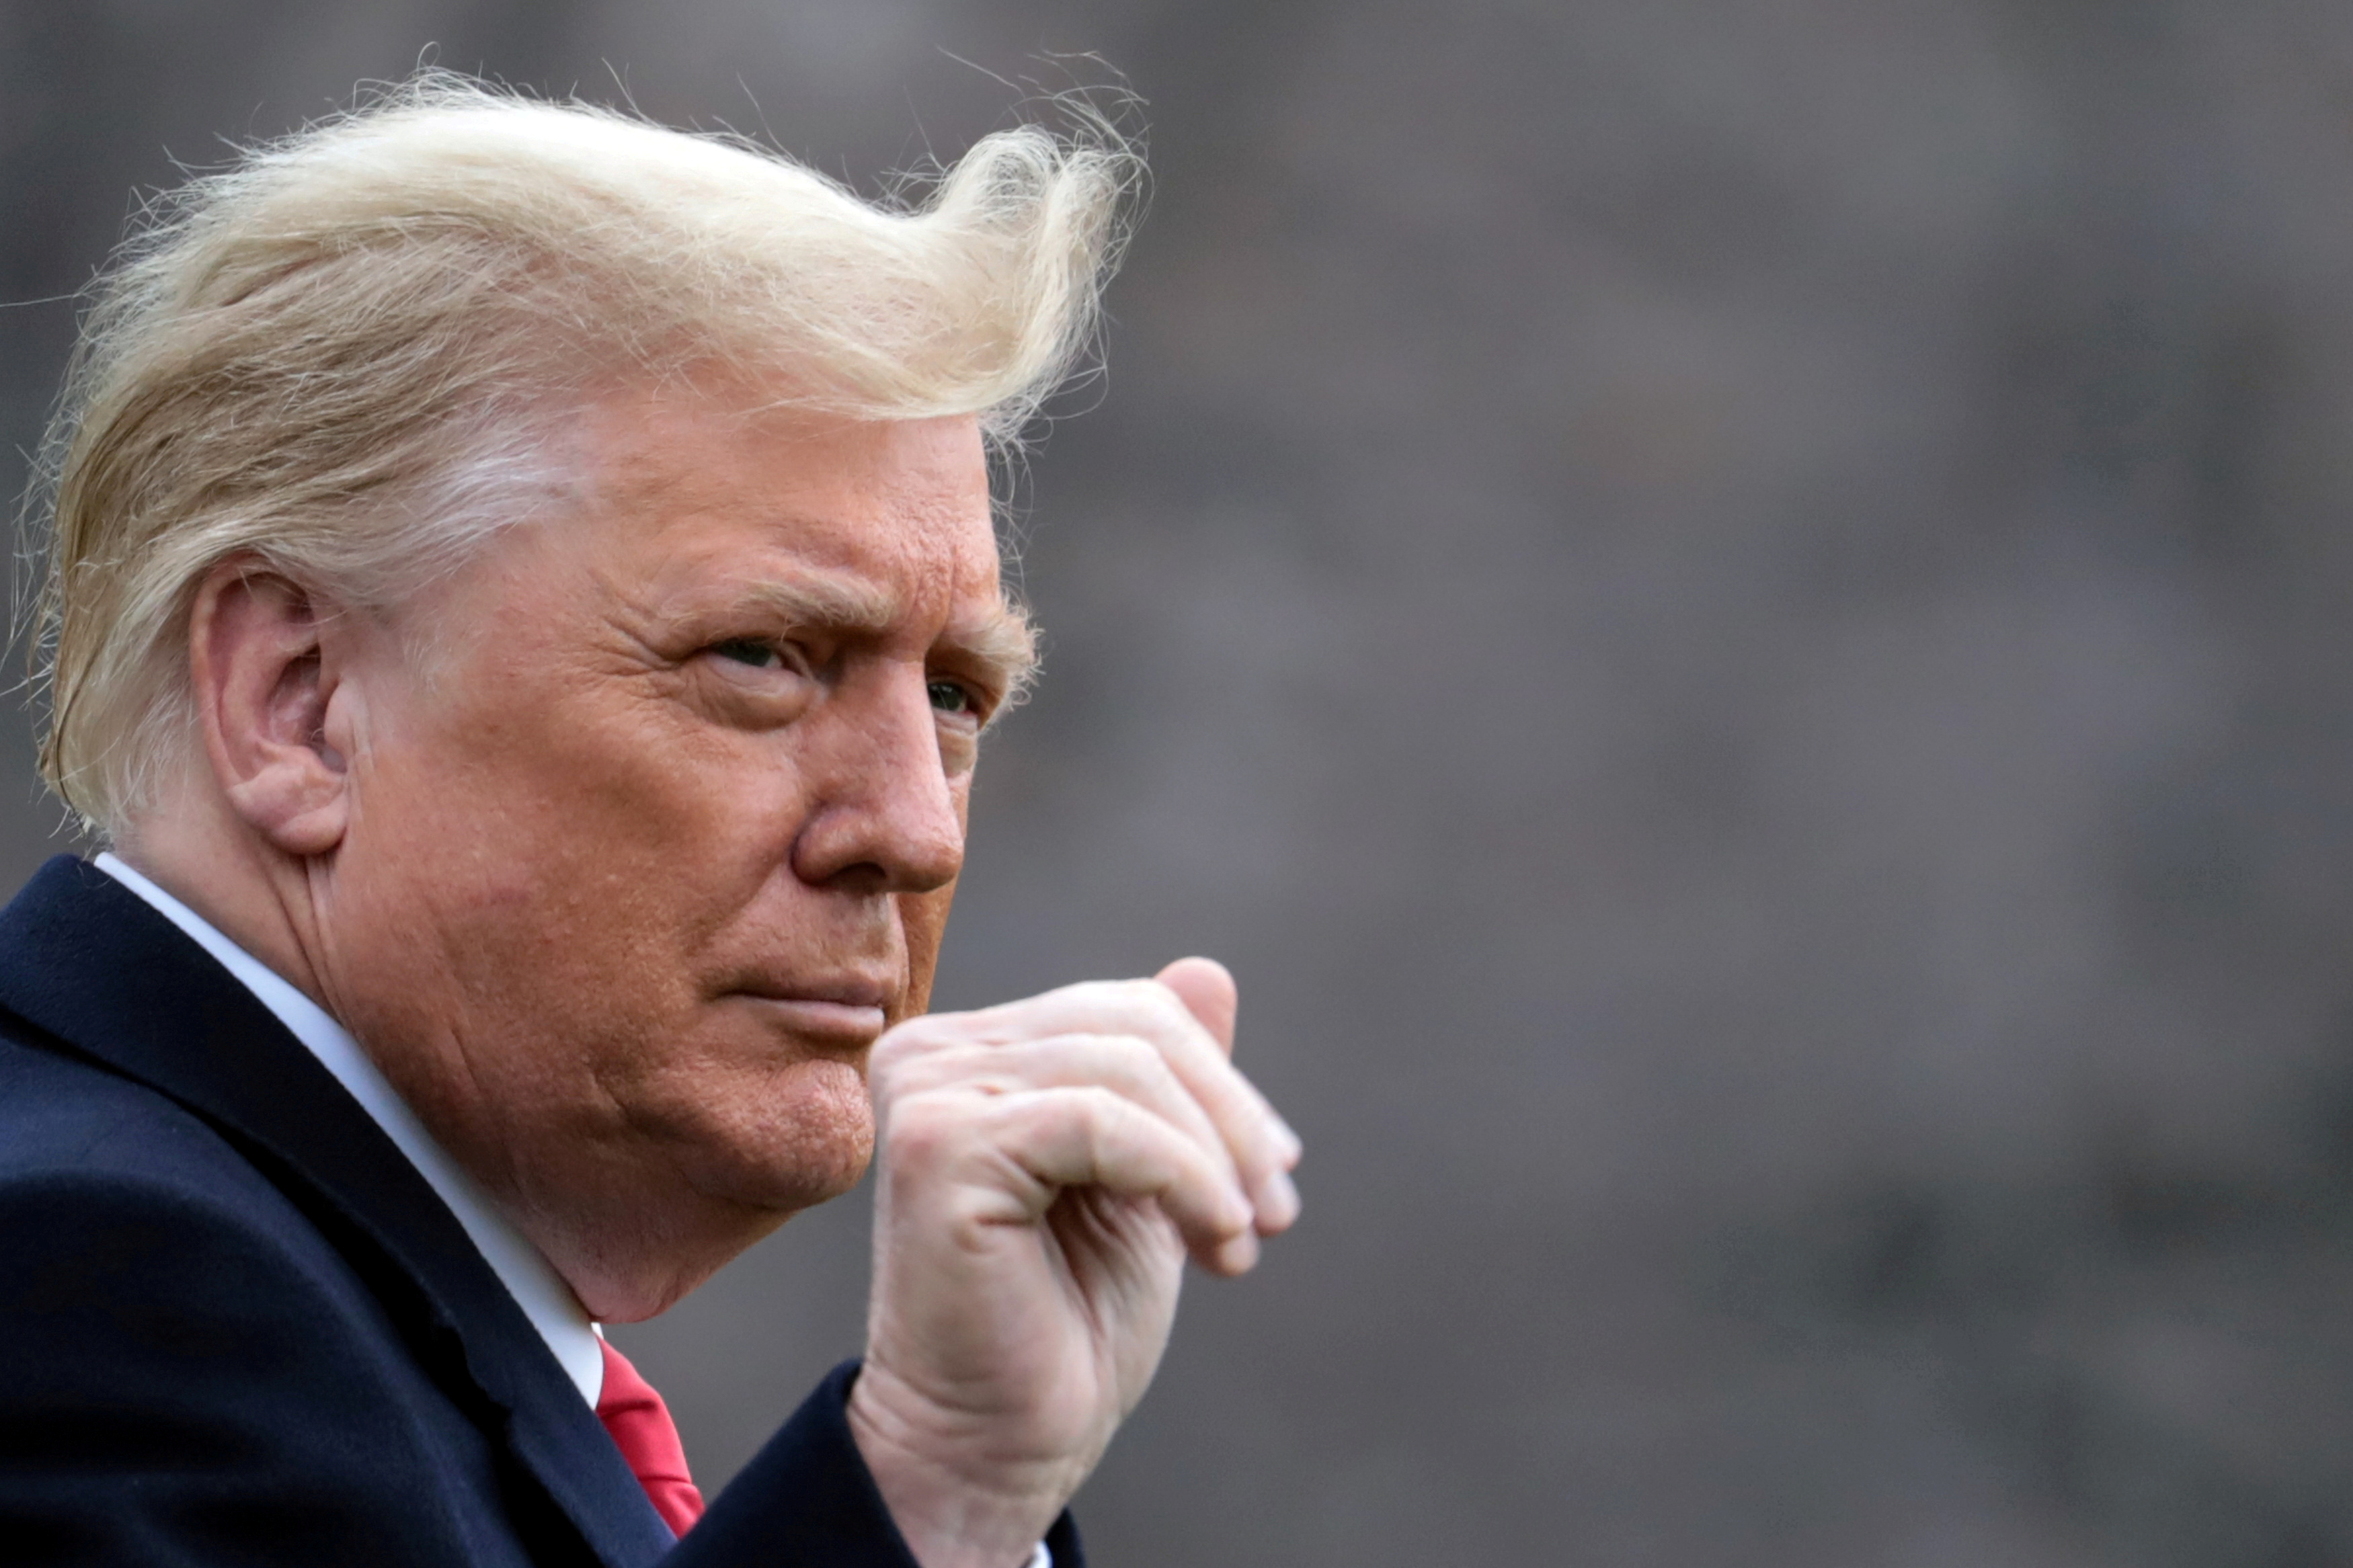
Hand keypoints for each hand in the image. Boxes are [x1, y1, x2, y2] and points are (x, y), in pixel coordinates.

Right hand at [846, 958, 1301, 1567]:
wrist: (1001, 1441)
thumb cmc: (1067, 1319)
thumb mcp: (1145, 1180)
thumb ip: (1164, 1077)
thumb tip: (1209, 970)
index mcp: (973, 1051)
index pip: (1126, 1010)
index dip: (1220, 1084)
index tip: (1273, 1176)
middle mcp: (934, 1053)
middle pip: (1133, 1026)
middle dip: (1230, 1119)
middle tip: (1275, 1214)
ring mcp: (927, 1090)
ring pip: (1126, 1069)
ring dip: (1215, 1159)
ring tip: (1240, 1242)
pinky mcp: (938, 1144)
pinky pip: (1099, 1120)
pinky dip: (1182, 1177)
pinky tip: (1215, 1242)